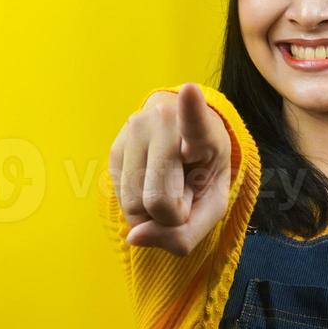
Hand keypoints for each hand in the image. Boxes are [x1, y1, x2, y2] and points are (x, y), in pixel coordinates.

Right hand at [109, 82, 231, 255]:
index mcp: (203, 131)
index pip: (194, 123)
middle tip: (184, 194)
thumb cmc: (204, 174)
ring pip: (134, 203)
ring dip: (152, 212)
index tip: (189, 90)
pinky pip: (121, 200)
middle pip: (158, 200)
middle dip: (172, 215)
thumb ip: (186, 234)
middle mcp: (165, 123)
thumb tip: (134, 237)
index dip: (190, 110)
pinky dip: (138, 206)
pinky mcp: (115, 147)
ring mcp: (135, 131)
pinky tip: (150, 183)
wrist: (184, 143)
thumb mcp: (212, 207)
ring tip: (167, 186)